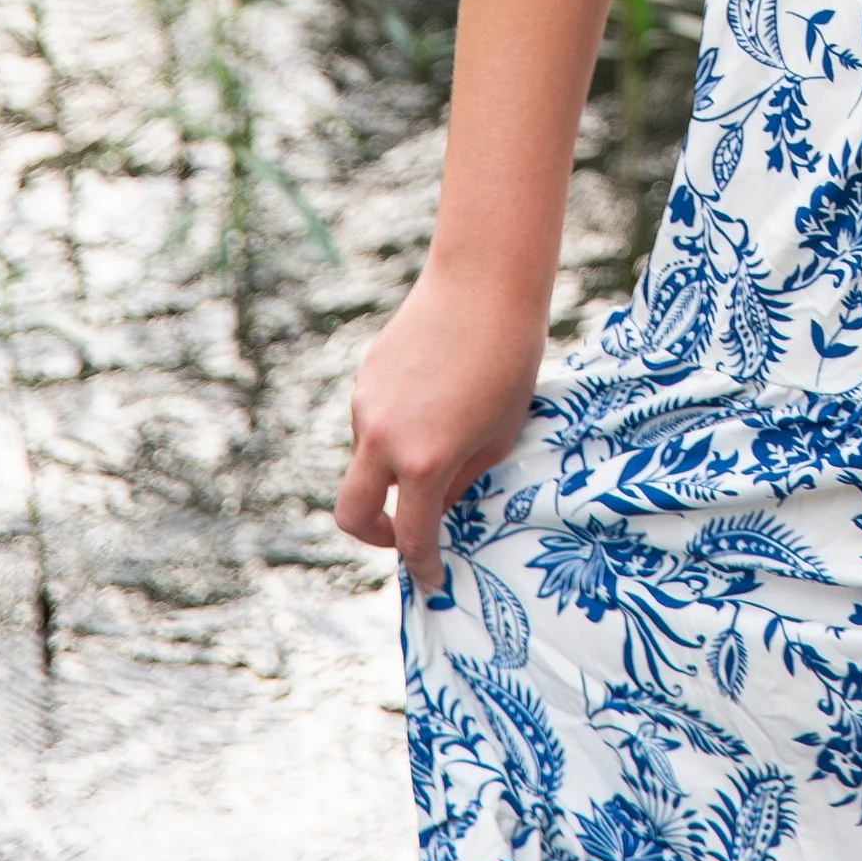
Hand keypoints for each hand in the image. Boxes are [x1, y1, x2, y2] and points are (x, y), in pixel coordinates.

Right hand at [335, 265, 547, 590]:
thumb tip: (438, 507)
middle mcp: (383, 437)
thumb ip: (462, 480)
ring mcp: (366, 405)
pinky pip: (372, 423)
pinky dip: (393, 433)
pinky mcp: (365, 378)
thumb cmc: (510, 359)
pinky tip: (434, 403)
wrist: (485, 282)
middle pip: (351, 515)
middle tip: (407, 533)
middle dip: (375, 536)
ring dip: (391, 472)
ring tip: (444, 441)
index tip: (435, 578)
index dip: (424, 565)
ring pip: (365, 462)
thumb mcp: (497, 435)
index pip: (412, 536)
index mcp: (423, 460)